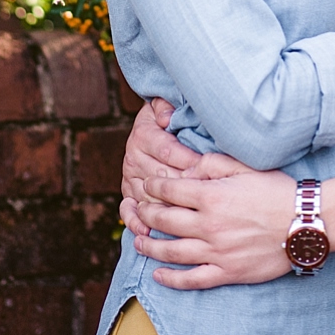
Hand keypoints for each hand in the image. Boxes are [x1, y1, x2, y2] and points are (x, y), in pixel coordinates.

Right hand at [120, 100, 250, 236]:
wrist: (151, 125)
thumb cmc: (169, 116)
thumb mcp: (167, 104)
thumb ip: (166, 107)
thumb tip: (167, 118)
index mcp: (143, 134)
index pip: (168, 150)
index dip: (188, 161)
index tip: (207, 170)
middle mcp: (132, 156)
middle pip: (159, 176)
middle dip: (182, 187)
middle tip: (203, 199)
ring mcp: (129, 177)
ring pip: (147, 196)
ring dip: (165, 208)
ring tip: (185, 219)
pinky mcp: (127, 192)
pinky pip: (127, 210)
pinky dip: (134, 222)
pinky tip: (147, 231)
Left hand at [133, 169, 296, 288]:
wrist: (305, 222)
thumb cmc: (277, 190)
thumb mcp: (246, 167)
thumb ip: (214, 164)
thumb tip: (188, 168)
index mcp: (212, 196)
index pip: (171, 190)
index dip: (154, 187)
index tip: (147, 185)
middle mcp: (210, 225)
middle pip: (165, 220)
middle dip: (146, 213)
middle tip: (136, 210)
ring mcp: (217, 251)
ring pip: (172, 251)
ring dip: (150, 246)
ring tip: (138, 241)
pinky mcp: (228, 272)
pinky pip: (192, 279)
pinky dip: (171, 279)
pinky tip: (158, 274)